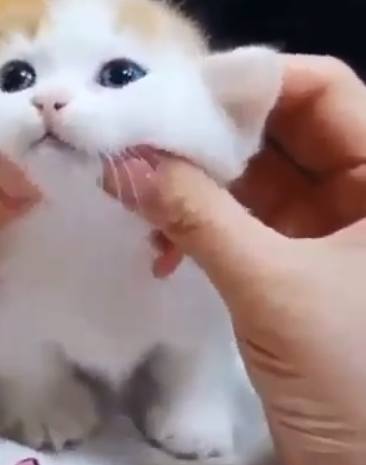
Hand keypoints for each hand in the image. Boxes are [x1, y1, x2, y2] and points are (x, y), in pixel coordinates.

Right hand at [109, 55, 365, 464]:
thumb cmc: (354, 381)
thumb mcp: (271, 288)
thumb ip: (195, 215)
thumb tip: (122, 163)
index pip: (322, 89)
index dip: (251, 83)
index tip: (176, 96)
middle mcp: (363, 190)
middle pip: (281, 128)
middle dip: (210, 136)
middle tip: (142, 142)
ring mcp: (330, 227)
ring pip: (255, 176)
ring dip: (196, 186)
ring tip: (140, 199)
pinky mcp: (298, 261)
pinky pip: (244, 220)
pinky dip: (201, 225)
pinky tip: (162, 247)